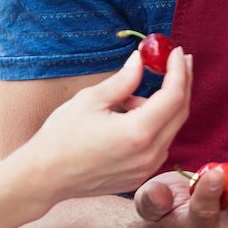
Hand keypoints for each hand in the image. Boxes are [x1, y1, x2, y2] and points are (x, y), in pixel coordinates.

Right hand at [26, 48, 192, 203]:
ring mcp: (147, 169)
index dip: (178, 70)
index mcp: (137, 133)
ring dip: (160, 105)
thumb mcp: (91, 100)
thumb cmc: (62, 136)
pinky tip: (128, 116)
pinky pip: (158, 143)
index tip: (175, 50)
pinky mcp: (140, 176)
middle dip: (182, 82)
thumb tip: (140, 59)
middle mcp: (149, 155)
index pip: (173, 96)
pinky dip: (153, 124)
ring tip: (126, 97)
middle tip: (177, 59)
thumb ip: (123, 80)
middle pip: (180, 112)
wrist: (46, 177)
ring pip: (169, 128)